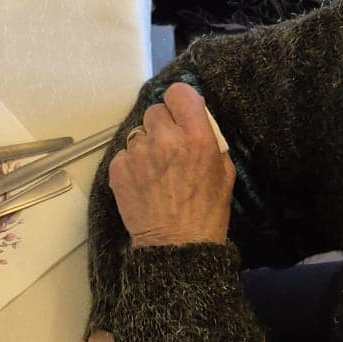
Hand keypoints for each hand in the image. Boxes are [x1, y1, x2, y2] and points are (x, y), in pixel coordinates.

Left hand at [108, 86, 234, 248]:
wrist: (177, 248)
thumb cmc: (206, 213)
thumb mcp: (224, 173)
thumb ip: (210, 141)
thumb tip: (198, 121)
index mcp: (196, 137)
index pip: (179, 92)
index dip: (179, 102)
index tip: (181, 114)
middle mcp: (165, 139)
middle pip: (155, 111)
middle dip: (162, 126)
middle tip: (169, 149)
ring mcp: (138, 153)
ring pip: (138, 134)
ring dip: (146, 147)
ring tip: (156, 172)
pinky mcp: (118, 168)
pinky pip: (124, 154)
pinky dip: (132, 165)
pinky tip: (143, 184)